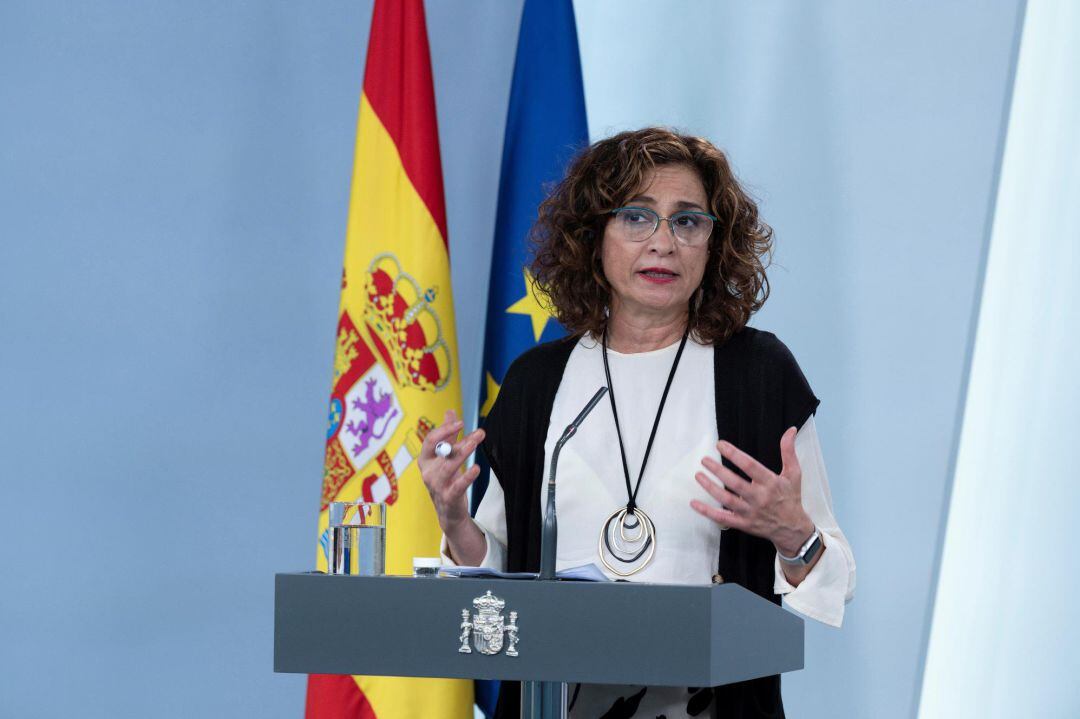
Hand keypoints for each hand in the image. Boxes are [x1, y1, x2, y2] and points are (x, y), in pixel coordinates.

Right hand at [418, 409, 485, 533]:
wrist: (448, 511)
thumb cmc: (446, 480)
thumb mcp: (445, 456)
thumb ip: (448, 435)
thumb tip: (450, 411)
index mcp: (425, 460)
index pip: (430, 441)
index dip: (444, 430)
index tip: (461, 422)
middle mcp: (428, 472)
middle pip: (443, 452)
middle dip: (459, 441)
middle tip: (479, 433)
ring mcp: (437, 486)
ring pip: (449, 467)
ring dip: (462, 454)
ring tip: (475, 444)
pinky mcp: (449, 498)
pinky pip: (457, 486)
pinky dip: (467, 477)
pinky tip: (476, 468)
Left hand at [690, 427, 813, 555]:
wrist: (792, 528)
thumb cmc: (790, 498)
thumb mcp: (794, 474)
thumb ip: (788, 451)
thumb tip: (790, 430)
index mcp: (771, 483)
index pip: (750, 466)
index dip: (734, 454)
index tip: (720, 445)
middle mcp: (760, 498)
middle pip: (735, 483)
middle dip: (718, 471)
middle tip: (704, 460)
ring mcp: (750, 512)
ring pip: (727, 500)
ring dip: (710, 488)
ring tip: (698, 475)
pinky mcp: (743, 523)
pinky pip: (722, 518)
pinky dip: (707, 512)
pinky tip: (694, 503)